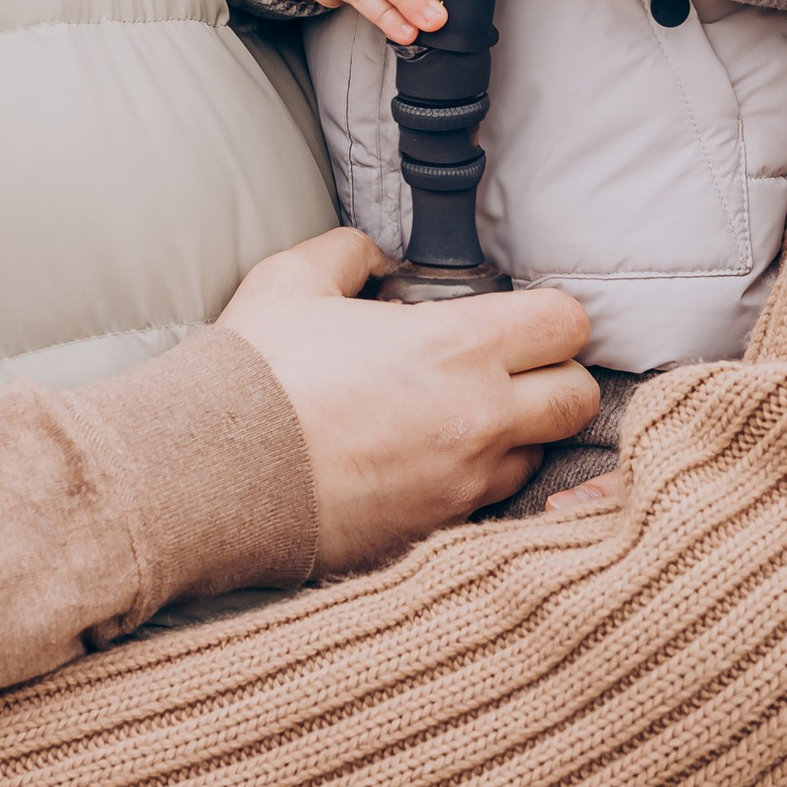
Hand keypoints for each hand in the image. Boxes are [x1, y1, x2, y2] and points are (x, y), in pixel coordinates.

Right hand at [219, 228, 598, 568]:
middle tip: (511, 372)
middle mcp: (479, 417)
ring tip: (462, 422)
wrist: (209, 476)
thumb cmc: (255, 373)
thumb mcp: (293, 279)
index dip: (550, 317)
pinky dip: (473, 483)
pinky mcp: (435, 532)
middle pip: (578, 399)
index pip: (568, 324)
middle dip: (555, 379)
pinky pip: (487, 506)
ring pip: (537, 457)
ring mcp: (462, 484)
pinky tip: (429, 466)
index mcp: (458, 345)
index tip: (521, 321)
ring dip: (516, 437)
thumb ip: (350, 253)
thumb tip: (375, 259)